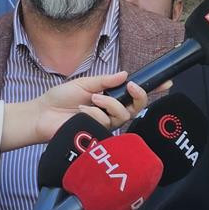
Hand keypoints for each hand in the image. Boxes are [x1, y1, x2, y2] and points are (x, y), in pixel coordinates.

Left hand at [5, 73, 157, 150]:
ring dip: (107, 104)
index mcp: (110, 98)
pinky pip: (105, 122)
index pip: (135, 95)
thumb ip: (106, 80)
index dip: (152, 89)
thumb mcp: (85, 83)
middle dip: (138, 96)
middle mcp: (112, 113)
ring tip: (90, 101)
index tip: (166, 82)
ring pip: (122, 114)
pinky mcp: (97, 135)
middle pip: (137, 107)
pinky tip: (81, 113)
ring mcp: (105, 125)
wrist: (42, 114)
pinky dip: (94, 114)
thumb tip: (126, 74)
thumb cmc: (61, 99)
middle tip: (132, 86)